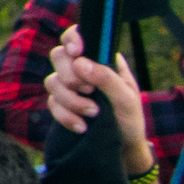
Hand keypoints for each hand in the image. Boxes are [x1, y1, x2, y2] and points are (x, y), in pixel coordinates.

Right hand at [48, 32, 151, 165]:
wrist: (123, 147)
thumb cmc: (131, 119)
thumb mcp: (127, 98)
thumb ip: (107, 78)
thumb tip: (80, 62)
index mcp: (101, 59)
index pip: (78, 36)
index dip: (72, 39)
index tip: (77, 52)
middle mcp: (83, 69)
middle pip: (58, 57)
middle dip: (70, 76)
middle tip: (89, 91)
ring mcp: (70, 87)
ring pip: (52, 82)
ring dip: (70, 100)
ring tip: (93, 113)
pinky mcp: (62, 105)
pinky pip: (52, 104)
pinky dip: (65, 116)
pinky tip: (82, 127)